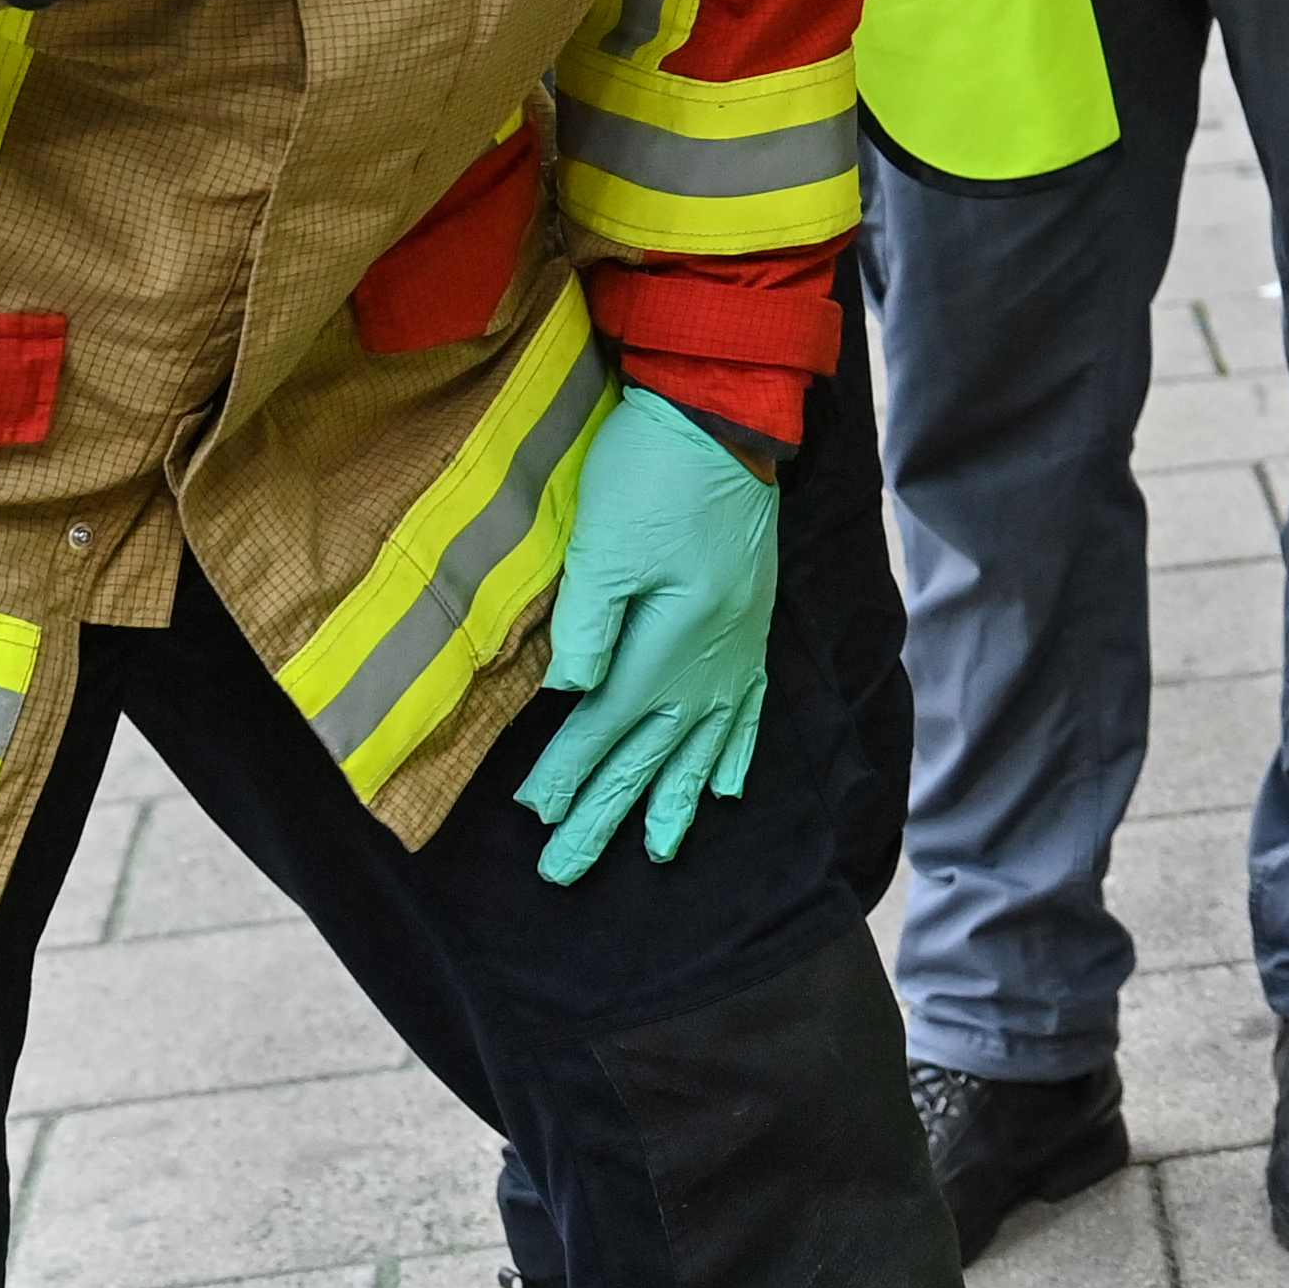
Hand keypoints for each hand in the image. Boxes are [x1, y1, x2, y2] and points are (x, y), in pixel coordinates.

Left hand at [516, 389, 778, 882]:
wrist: (728, 419)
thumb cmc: (654, 475)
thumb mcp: (605, 544)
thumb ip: (588, 626)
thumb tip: (574, 698)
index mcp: (670, 641)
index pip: (608, 725)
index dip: (569, 773)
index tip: (537, 818)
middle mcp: (712, 658)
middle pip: (654, 751)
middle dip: (609, 811)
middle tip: (568, 868)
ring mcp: (738, 644)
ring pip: (703, 742)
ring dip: (674, 798)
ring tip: (658, 847)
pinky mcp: (751, 623)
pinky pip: (746, 708)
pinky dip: (734, 750)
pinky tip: (724, 782)